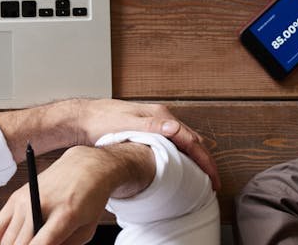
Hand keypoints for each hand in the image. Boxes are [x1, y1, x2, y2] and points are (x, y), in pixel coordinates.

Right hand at [0, 144, 147, 244]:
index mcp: (64, 215)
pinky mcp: (15, 195)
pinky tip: (14, 243)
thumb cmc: (89, 201)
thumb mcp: (86, 231)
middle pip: (18, 244)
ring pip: (3, 238)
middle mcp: (39, 203)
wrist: (83, 167)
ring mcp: (24, 198)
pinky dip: (1, 239)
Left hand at [71, 98, 218, 190]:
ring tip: (202, 178)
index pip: (191, 139)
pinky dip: (184, 156)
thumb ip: (151, 125)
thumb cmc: (102, 121)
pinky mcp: (149, 130)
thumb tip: (174, 127)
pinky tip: (182, 166)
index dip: (205, 161)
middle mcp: (161, 117)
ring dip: (195, 158)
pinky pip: (174, 143)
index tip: (213, 179)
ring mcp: (155, 123)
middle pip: (192, 140)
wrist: (84, 118)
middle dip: (205, 161)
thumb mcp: (126, 124)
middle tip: (212, 183)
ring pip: (184, 142)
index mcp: (160, 115)